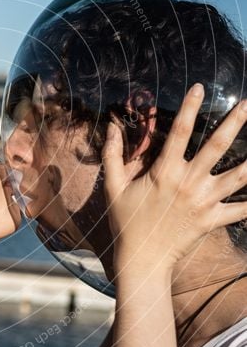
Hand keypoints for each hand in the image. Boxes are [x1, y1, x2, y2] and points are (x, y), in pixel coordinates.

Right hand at [102, 82, 246, 270]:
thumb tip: (111, 127)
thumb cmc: (125, 222)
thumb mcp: (113, 187)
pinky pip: (240, 210)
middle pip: (217, 146)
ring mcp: (204, 202)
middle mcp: (188, 183)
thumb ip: (113, 156)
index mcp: (164, 172)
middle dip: (236, 122)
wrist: (143, 259)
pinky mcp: (213, 220)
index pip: (179, 132)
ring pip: (238, 176)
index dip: (189, 108)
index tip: (199, 87)